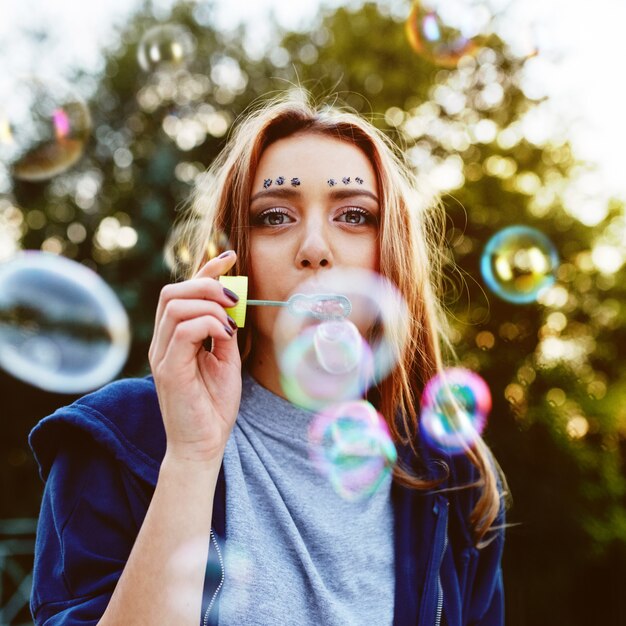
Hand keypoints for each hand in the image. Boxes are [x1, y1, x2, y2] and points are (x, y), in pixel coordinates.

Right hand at [149, 251, 241, 463]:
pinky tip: (225, 335)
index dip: (205, 271)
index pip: (182, 293)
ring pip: (175, 305)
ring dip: (210, 305)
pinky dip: (208, 324)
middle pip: (172, 292)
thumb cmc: (214, 405)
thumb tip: (232, 305)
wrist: (203, 445)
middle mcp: (162, 342)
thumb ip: (223, 331)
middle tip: (235, 299)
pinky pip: (183, 330)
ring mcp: (162, 355)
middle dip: (207, 284)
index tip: (230, 257)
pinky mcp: (168, 370)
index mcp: (174, 338)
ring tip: (231, 322)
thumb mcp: (225, 360)